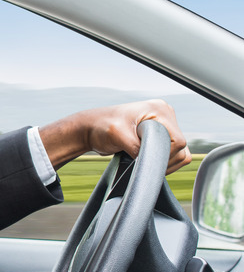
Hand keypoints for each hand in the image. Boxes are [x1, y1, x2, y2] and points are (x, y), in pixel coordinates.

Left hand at [39, 99, 190, 173]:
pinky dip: (161, 162)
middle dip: (162, 159)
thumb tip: (149, 161)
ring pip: (179, 153)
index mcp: (159, 109)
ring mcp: (163, 125)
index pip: (178, 140)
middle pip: (180, 148)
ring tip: (140, 160)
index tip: (144, 160)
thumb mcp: (117, 136)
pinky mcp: (159, 135)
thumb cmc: (100, 127)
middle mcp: (165, 115)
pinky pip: (172, 154)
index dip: (164, 155)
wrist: (90, 129)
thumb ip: (135, 147)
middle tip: (139, 161)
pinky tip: (144, 161)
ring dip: (162, 162)